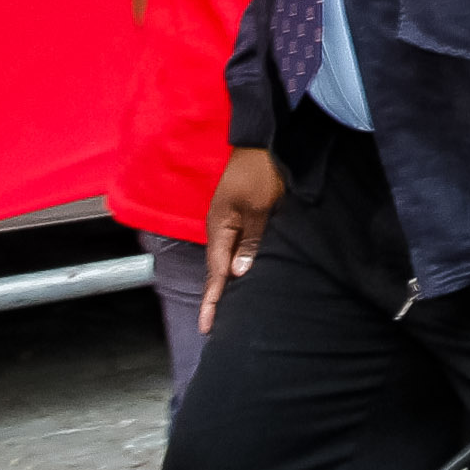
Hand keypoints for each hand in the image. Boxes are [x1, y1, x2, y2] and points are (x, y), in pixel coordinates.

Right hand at [198, 146, 282, 332]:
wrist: (262, 142)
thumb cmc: (260, 174)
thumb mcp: (259, 208)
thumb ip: (251, 241)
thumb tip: (239, 274)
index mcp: (220, 227)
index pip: (216, 272)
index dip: (212, 299)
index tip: (206, 326)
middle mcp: (220, 227)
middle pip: (217, 268)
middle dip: (214, 296)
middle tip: (211, 325)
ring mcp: (229, 220)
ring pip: (225, 258)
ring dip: (224, 282)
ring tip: (222, 308)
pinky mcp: (239, 215)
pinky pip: (234, 247)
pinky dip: (233, 265)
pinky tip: (239, 275)